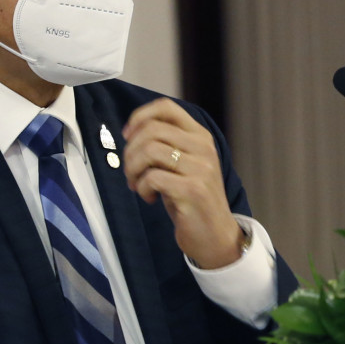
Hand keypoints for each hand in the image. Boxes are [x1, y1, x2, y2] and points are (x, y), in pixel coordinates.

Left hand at [122, 98, 242, 269]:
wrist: (215, 235)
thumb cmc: (192, 200)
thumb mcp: (183, 165)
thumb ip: (166, 145)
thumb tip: (132, 132)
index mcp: (200, 137)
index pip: (167, 108)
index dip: (140, 117)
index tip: (129, 136)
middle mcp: (203, 148)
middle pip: (152, 130)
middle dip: (130, 151)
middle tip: (131, 171)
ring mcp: (200, 169)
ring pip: (149, 151)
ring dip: (133, 170)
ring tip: (137, 185)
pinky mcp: (193, 190)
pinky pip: (152, 177)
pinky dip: (142, 188)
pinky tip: (150, 198)